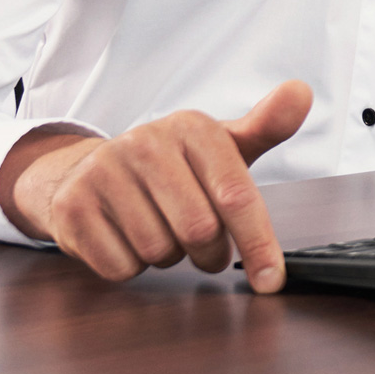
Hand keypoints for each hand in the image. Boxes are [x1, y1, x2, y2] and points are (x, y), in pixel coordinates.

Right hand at [0, 81, 312, 290]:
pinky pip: (120, 266)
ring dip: (167, 257)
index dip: (259, 243)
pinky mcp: (72, 206)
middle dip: (207, 252)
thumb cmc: (172, 167)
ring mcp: (103, 172)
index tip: (271, 281)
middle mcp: (144, 142)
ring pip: (159, 252)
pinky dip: (129, 266)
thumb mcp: (221, 146)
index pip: (235, 195)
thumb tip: (301, 92)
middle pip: (199, 231)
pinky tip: (125, 238)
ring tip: (158, 230)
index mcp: (190, 128)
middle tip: (202, 245)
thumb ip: (266, 126)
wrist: (89, 170)